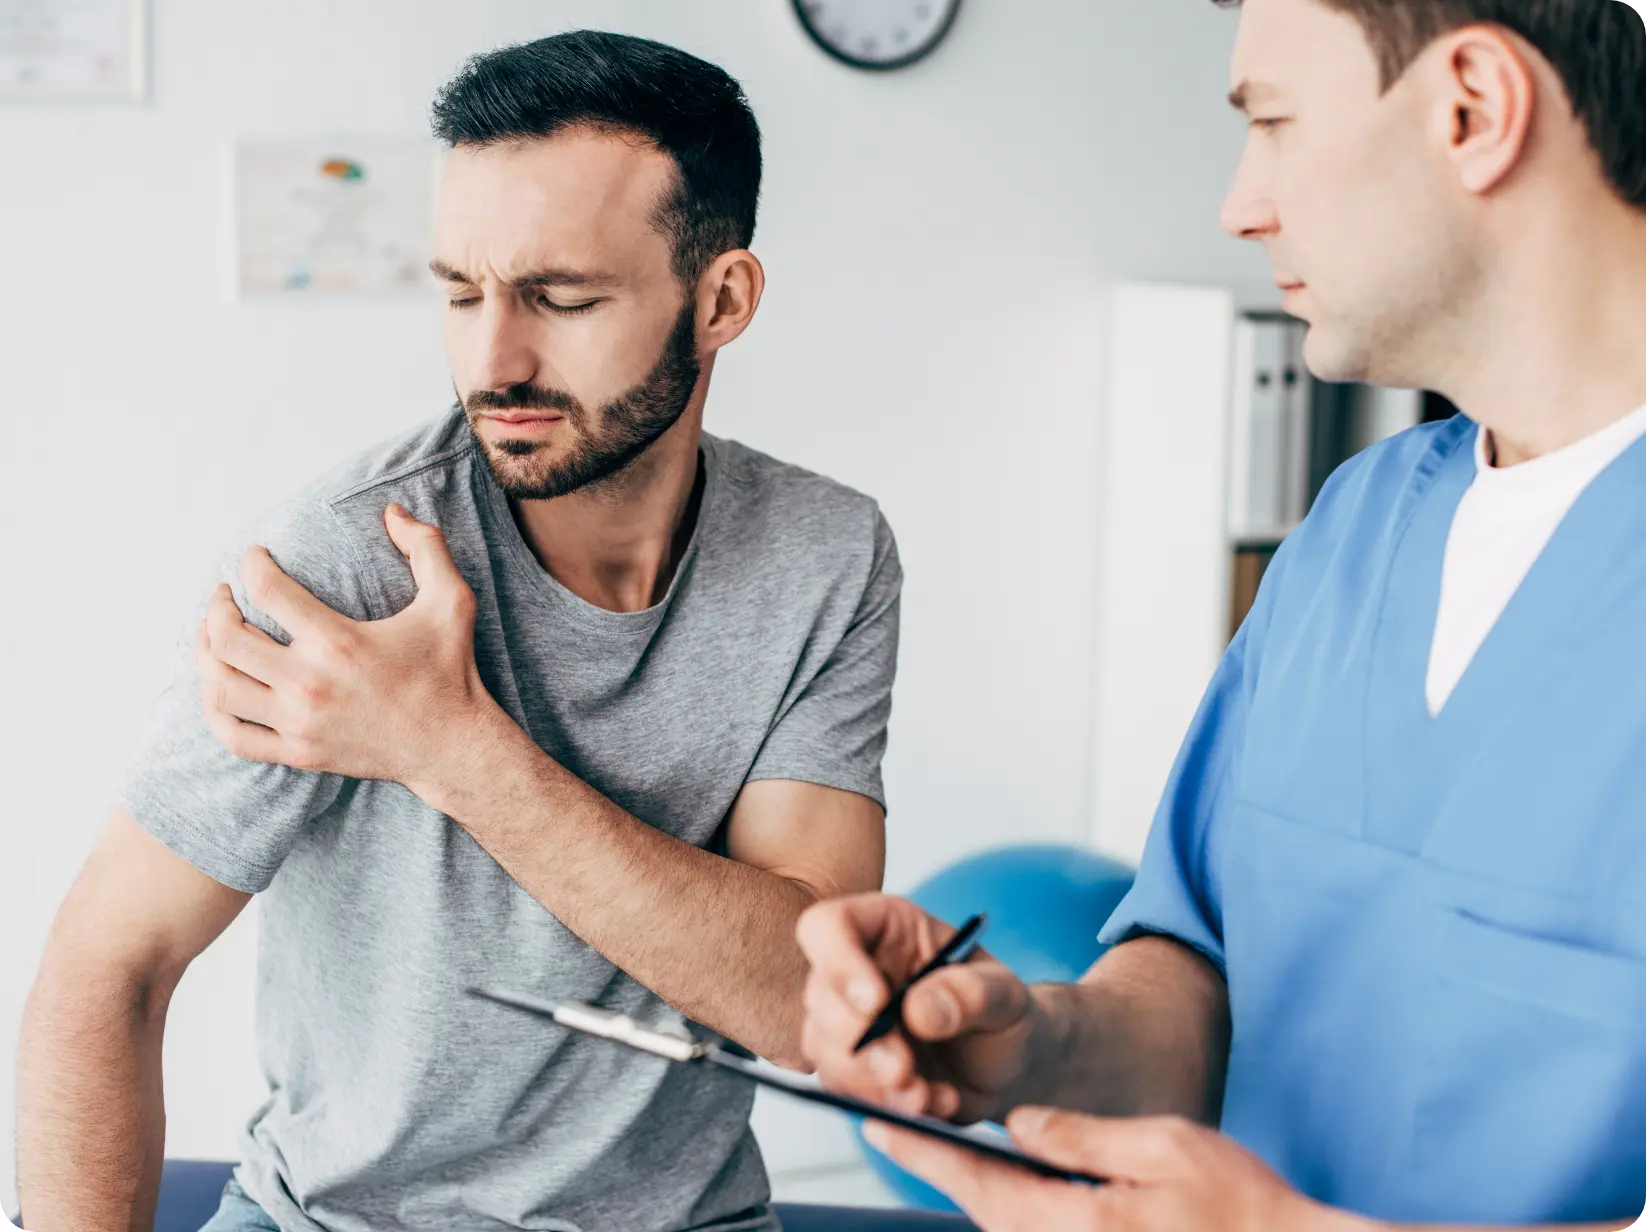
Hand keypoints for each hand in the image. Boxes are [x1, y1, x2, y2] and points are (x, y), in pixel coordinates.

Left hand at [196, 504, 502, 790]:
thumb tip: (392, 512)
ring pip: (219, 686)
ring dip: (205, 653)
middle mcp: (309, 683)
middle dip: (216, 607)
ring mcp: (299, 722)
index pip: (267, 590)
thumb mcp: (452, 601)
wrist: (452, 746)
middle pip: (227, 637)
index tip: (255, 557)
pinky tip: (218, 685)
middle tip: (224, 595)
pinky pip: (232, 734)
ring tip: (213, 634)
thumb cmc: (449, 671)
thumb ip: (426, 547)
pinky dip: (213, 709)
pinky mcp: (297, 752)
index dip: (251, 564)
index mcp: (338, 642)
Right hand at [795, 894, 1042, 1122]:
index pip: (829, 926)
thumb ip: (971, 993)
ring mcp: (848, 1021)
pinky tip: (932, 1103)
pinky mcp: (852, 1068)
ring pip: (824, 1048)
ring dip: (869, 1081)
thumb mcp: (1005, 993)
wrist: (1008, 1066)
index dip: (839, 961)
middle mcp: (857, 970)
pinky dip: (883, 1104)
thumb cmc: (1003, 1013)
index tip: (876, 1002)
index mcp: (886, 928)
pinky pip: (844, 1089)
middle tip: (903, 1071)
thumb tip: (918, 1012)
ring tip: (925, 1095)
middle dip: (858, 1041)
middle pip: (820, 996)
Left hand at [865, 1107, 1349, 1231]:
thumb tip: (1019, 1124)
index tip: (877, 1127)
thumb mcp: (1164, 1146)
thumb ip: (1081, 1136)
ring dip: (984, 1190)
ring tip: (955, 1148)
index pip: (978, 1183)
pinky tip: (1022, 1183)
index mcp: (1074, 1224)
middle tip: (902, 1128)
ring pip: (1010, 1228)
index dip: (923, 1153)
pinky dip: (1018, 1210)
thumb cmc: (1241, 1208)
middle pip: (986, 1211)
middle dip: (947, 1170)